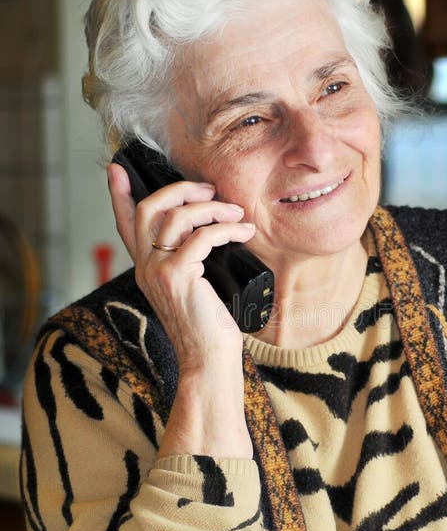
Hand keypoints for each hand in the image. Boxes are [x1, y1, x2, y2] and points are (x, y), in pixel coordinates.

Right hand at [108, 161, 255, 459]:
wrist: (208, 361)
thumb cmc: (209, 327)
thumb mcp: (196, 288)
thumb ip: (192, 261)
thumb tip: (212, 229)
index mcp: (147, 269)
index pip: (126, 224)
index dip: (120, 194)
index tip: (117, 169)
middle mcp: (146, 267)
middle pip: (150, 208)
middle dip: (181, 189)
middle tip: (209, 189)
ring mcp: (158, 271)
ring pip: (176, 217)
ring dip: (211, 208)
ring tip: (236, 213)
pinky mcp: (178, 276)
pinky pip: (201, 237)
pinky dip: (226, 228)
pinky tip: (244, 231)